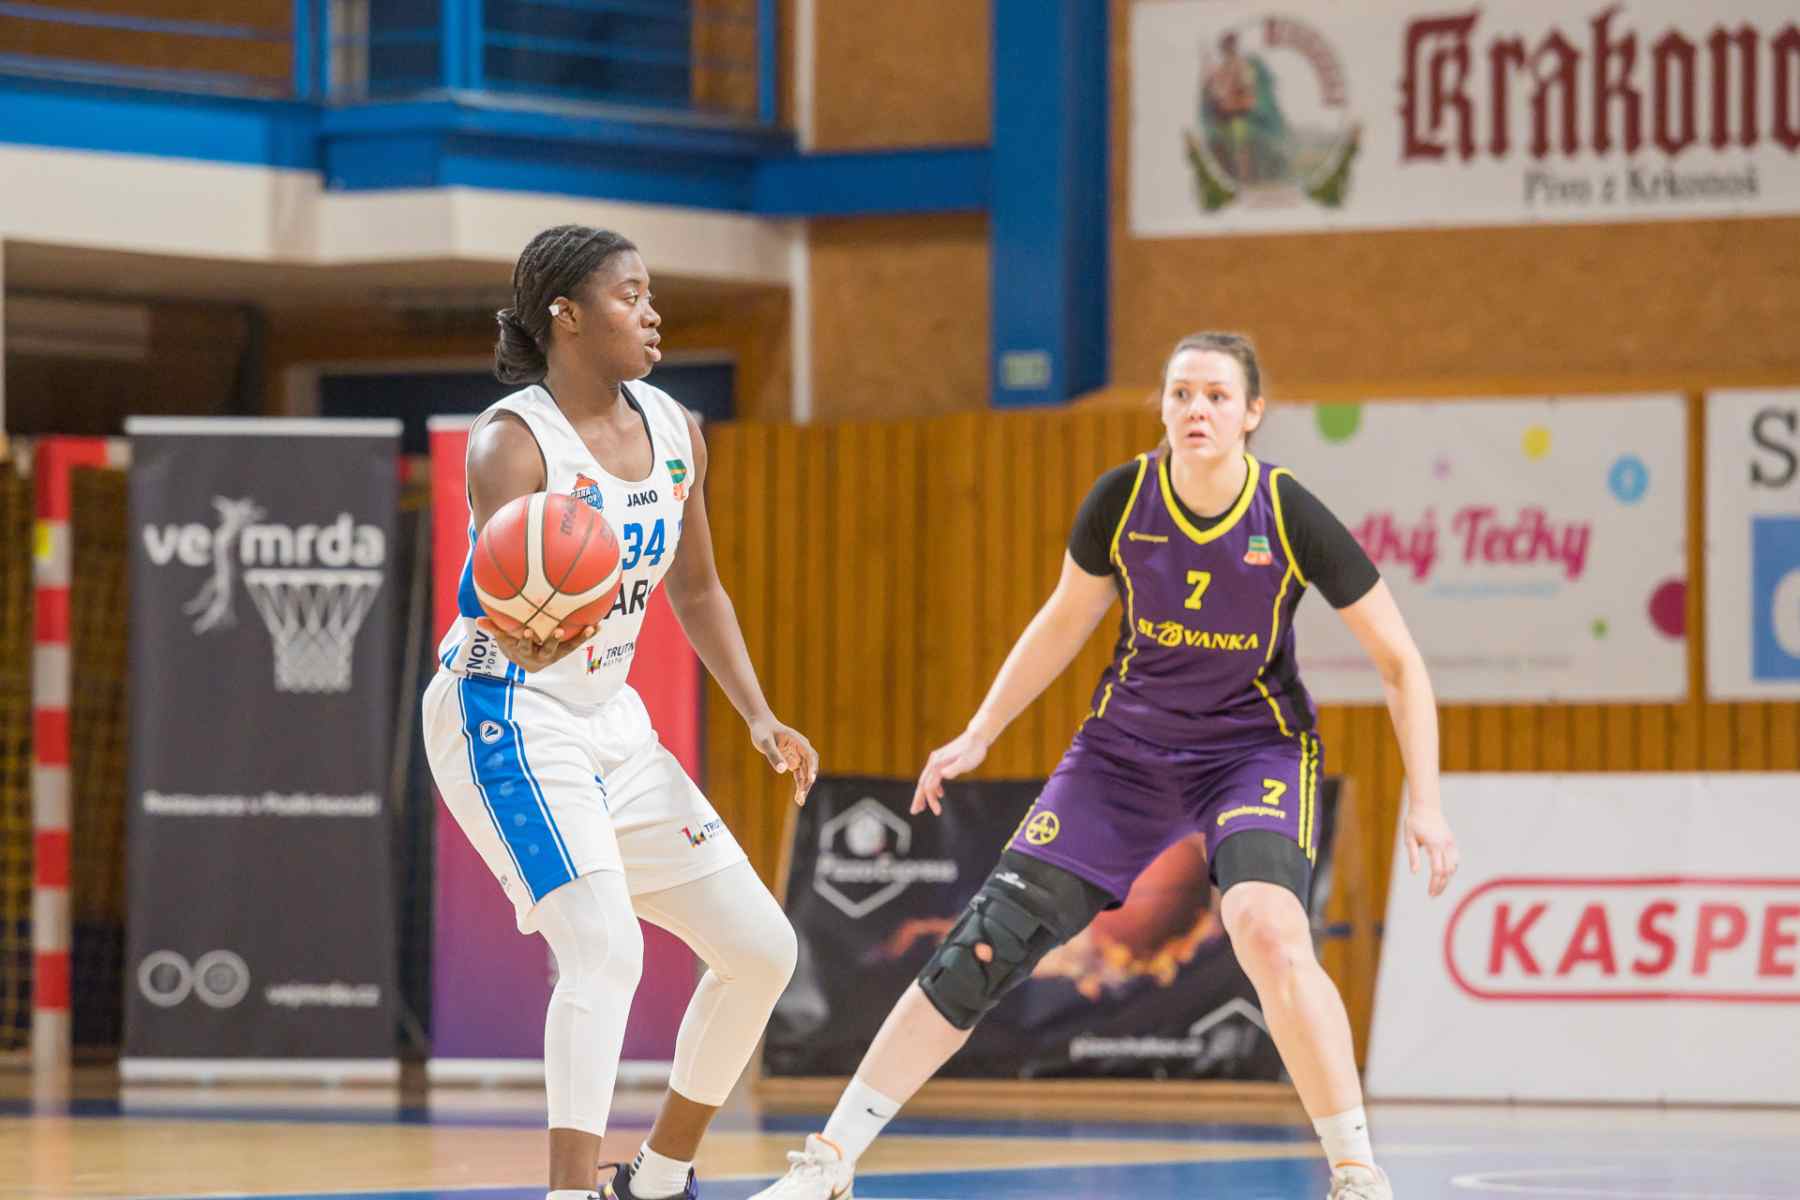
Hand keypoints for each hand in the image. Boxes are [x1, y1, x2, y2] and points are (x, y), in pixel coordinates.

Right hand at [476, 618, 594, 672]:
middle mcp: (542, 656)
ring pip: (568, 648)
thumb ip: (493, 629)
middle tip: (557, 631)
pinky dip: (587, 635)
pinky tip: (599, 625)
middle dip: (552, 641)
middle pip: (548, 650)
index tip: (528, 631)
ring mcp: (555, 654)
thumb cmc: (512, 645)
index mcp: (525, 652)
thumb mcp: (503, 639)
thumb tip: (478, 620)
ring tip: (590, 628)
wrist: (525, 662)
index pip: (524, 646)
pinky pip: (577, 643)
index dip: (526, 640)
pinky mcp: (565, 651)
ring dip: (579, 639)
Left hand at [750, 716, 817, 805]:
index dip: (812, 768)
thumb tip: (782, 770)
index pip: (810, 756)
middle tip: (801, 797)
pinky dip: (799, 785)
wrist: (761, 725)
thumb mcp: (765, 742)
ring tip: (800, 801)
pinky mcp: (793, 760)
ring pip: (806, 773)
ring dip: (804, 786)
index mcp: (798, 742)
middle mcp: (802, 749)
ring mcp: (799, 755)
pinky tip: (798, 798)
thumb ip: (774, 755)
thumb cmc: (762, 731)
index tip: (811, 780)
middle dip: (807, 782)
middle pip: (810, 767)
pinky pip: (800, 775)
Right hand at [911, 728, 991, 815]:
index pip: (929, 786)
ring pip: (926, 779)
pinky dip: (934, 786)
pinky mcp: (941, 760)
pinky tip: (940, 794)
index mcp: (938, 764)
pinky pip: (933, 775)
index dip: (931, 800)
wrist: (977, 737)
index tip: (938, 812)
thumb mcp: (966, 761)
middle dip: (918, 798)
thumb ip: (955, 768)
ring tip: (923, 806)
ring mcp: (936, 760)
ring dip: (925, 794)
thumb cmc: (974, 750)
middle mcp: (934, 761)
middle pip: (922, 783)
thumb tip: (943, 775)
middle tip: (914, 812)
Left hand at [1405, 803, 1459, 897]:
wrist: (1426, 807)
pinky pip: (1455, 859)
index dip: (1435, 884)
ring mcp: (1451, 844)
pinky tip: (1444, 875)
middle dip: (1442, 885)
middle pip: (1448, 872)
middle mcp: (1445, 845)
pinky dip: (1451, 869)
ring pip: (1454, 867)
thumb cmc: (1414, 822)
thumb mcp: (1409, 838)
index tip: (1430, 893)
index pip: (1438, 871)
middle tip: (1433, 895)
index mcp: (1434, 845)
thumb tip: (1415, 873)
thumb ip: (1413, 856)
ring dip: (1447, 878)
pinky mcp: (1452, 842)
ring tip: (1437, 887)